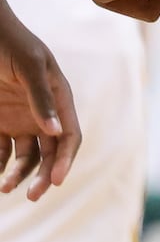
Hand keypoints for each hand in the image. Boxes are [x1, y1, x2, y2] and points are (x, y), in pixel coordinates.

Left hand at [0, 0, 80, 198]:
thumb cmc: (12, 46)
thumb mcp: (30, 67)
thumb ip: (42, 98)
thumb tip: (56, 133)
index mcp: (60, 98)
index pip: (70, 135)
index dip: (65, 159)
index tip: (55, 181)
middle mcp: (43, 113)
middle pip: (50, 152)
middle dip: (44, 175)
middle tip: (33, 195)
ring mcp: (21, 120)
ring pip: (25, 157)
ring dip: (19, 175)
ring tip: (4, 187)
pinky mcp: (0, 124)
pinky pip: (1, 152)